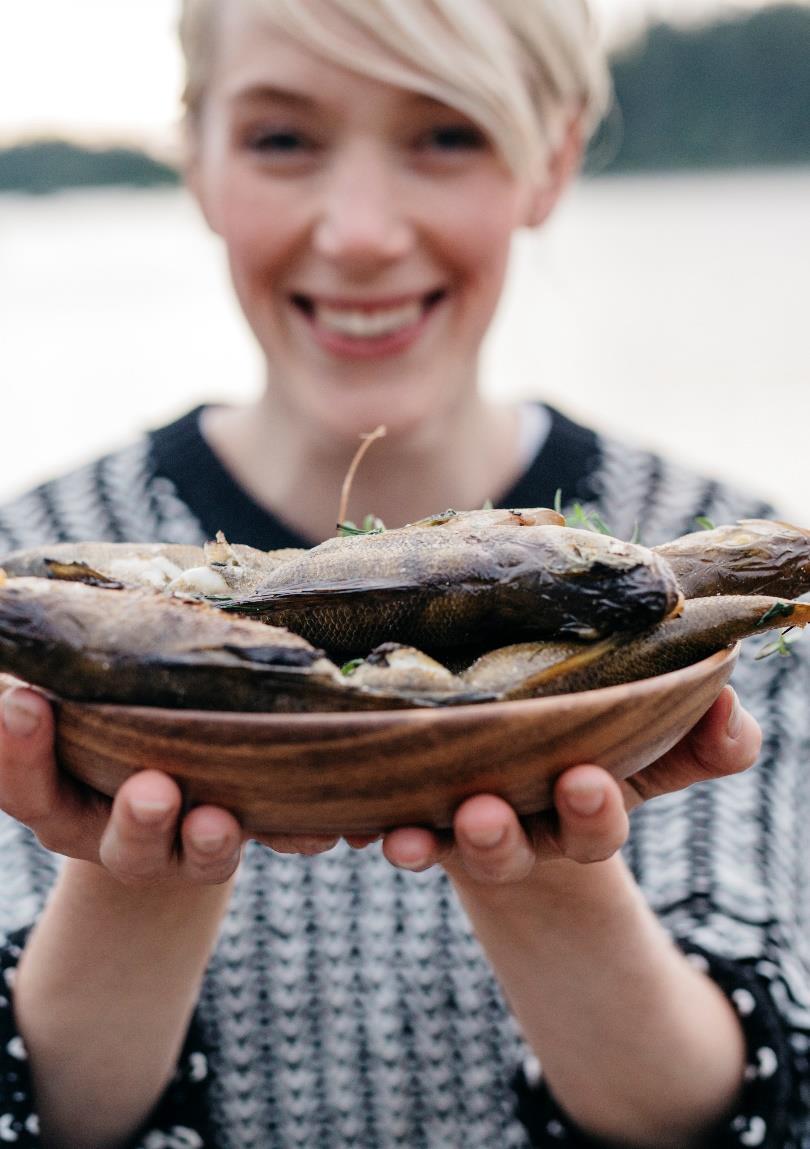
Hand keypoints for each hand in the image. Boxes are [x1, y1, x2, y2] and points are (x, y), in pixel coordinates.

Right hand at [0, 682, 377, 883]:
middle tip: (154, 790)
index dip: (18, 749)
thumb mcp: (75, 703)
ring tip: (222, 819)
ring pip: (196, 858)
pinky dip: (294, 836)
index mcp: (61, 801)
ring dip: (212, 840)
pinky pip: (272, 842)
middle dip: (139, 819)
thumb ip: (62, 681)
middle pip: (121, 842)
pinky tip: (321, 828)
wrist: (164, 789)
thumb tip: (24, 633)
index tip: (24, 700)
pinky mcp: (242, 836)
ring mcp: (183, 849)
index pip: (24, 783)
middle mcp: (118, 836)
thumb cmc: (105, 722)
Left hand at [382, 686, 761, 886]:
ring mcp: (476, 828)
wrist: (516, 776)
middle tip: (534, 795)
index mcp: (587, 810)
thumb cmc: (594, 746)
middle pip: (537, 843)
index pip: (598, 824)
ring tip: (470, 812)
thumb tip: (729, 706)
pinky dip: (403, 839)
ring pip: (474, 844)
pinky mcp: (424, 821)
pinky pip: (411, 835)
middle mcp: (533, 828)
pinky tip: (388, 834)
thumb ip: (706, 736)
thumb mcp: (655, 743)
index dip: (595, 810)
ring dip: (470, 835)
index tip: (587, 779)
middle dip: (534, 827)